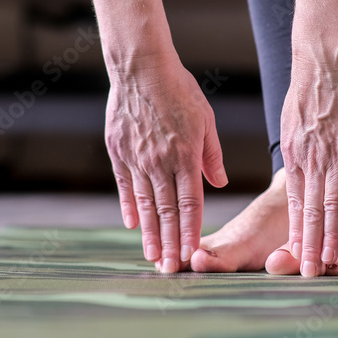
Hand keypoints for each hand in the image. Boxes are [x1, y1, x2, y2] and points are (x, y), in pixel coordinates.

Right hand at [105, 55, 227, 272]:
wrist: (141, 67)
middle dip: (170, 243)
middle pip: (166, 211)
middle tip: (170, 269)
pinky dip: (128, 206)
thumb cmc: (179, 91)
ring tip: (152, 256)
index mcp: (185, 156)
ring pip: (144, 204)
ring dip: (149, 233)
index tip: (191, 254)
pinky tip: (131, 225)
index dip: (190, 231)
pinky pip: (124, 185)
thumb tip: (219, 184)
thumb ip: (212, 155)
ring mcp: (136, 158)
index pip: (190, 203)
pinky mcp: (118, 151)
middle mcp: (160, 162)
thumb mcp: (206, 120)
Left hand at [280, 58, 337, 276]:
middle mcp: (313, 160)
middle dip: (309, 246)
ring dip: (333, 235)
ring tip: (332, 261)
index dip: (297, 234)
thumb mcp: (292, 125)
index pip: (296, 205)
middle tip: (309, 273)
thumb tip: (299, 172)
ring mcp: (336, 153)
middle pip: (311, 211)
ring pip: (334, 203)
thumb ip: (297, 151)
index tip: (295, 258)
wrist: (323, 60)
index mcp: (295, 157)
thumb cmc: (308, 91)